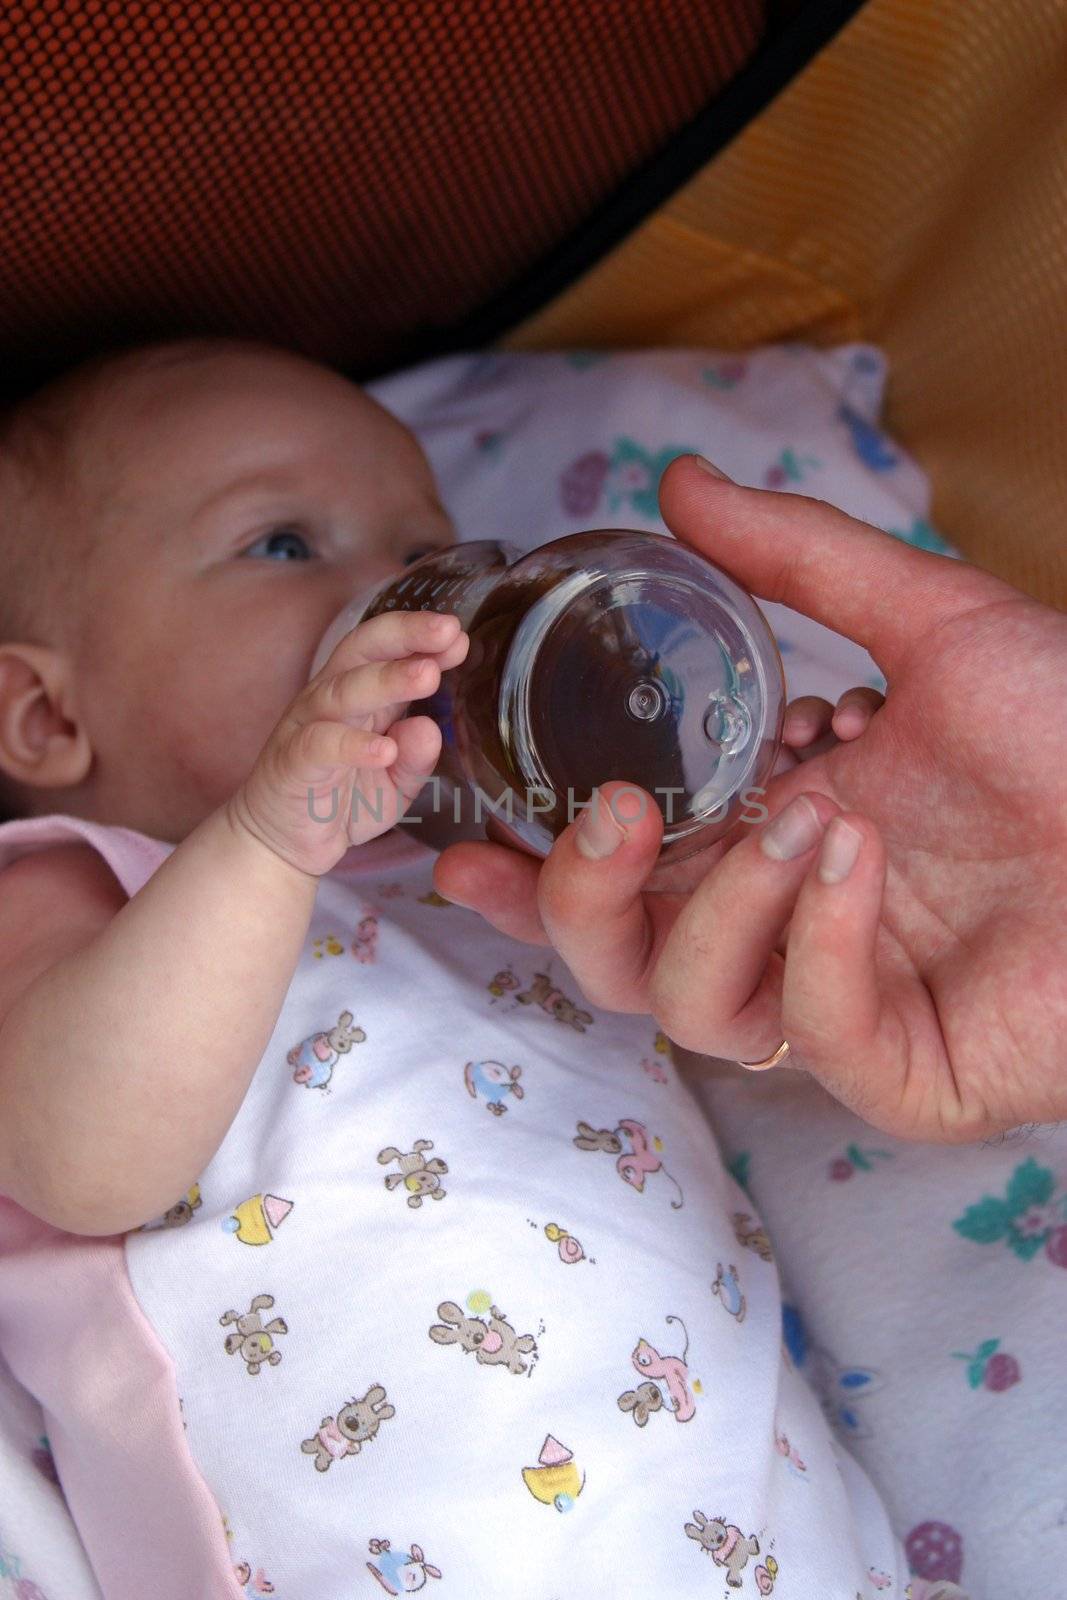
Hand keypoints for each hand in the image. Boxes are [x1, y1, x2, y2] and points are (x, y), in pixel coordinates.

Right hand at [229, 610, 468, 877]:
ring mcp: (308, 726)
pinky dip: (353, 745)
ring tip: (429, 675)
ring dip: (388, 680)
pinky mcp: (292, 762)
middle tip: (448, 629)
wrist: (282, 840)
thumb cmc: (343, 799)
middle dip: (407, 635)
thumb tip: (431, 726)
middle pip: (365, 651)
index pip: (388, 649)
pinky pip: (321, 745)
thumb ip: (417, 757)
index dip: (422, 638)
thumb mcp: (396, 782)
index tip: (460, 637)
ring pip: (345, 692)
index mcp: (360, 694)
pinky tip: (385, 749)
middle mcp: (332, 699)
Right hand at [435, 456, 1066, 1142]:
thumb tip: (679, 483)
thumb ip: (793, 559)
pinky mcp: (901, 1075)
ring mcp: (840, 1007)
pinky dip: (818, 945)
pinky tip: (862, 863)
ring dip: (720, 909)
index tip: (460, 833)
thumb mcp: (926, 618)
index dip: (530, 868)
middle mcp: (786, 928)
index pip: (619, 876)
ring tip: (807, 824)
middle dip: (577, 896)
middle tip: (613, 818)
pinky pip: (810, 1035)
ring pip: (691, 1008)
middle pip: (618, 959)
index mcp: (770, 836)